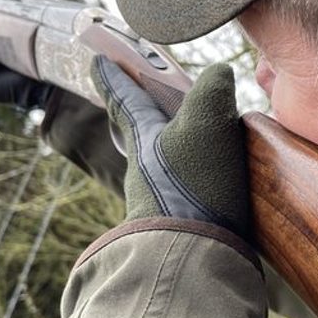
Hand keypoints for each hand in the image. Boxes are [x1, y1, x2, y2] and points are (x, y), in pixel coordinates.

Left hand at [92, 56, 249, 239]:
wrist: (192, 256)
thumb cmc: (191, 185)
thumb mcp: (206, 123)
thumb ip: (212, 89)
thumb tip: (219, 71)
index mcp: (144, 140)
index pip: (125, 100)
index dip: (112, 78)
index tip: (96, 61)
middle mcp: (146, 171)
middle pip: (142, 136)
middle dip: (145, 117)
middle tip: (148, 101)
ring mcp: (162, 201)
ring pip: (165, 166)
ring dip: (178, 153)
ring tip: (203, 146)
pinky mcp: (184, 226)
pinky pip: (189, 193)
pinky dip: (201, 182)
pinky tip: (222, 187)